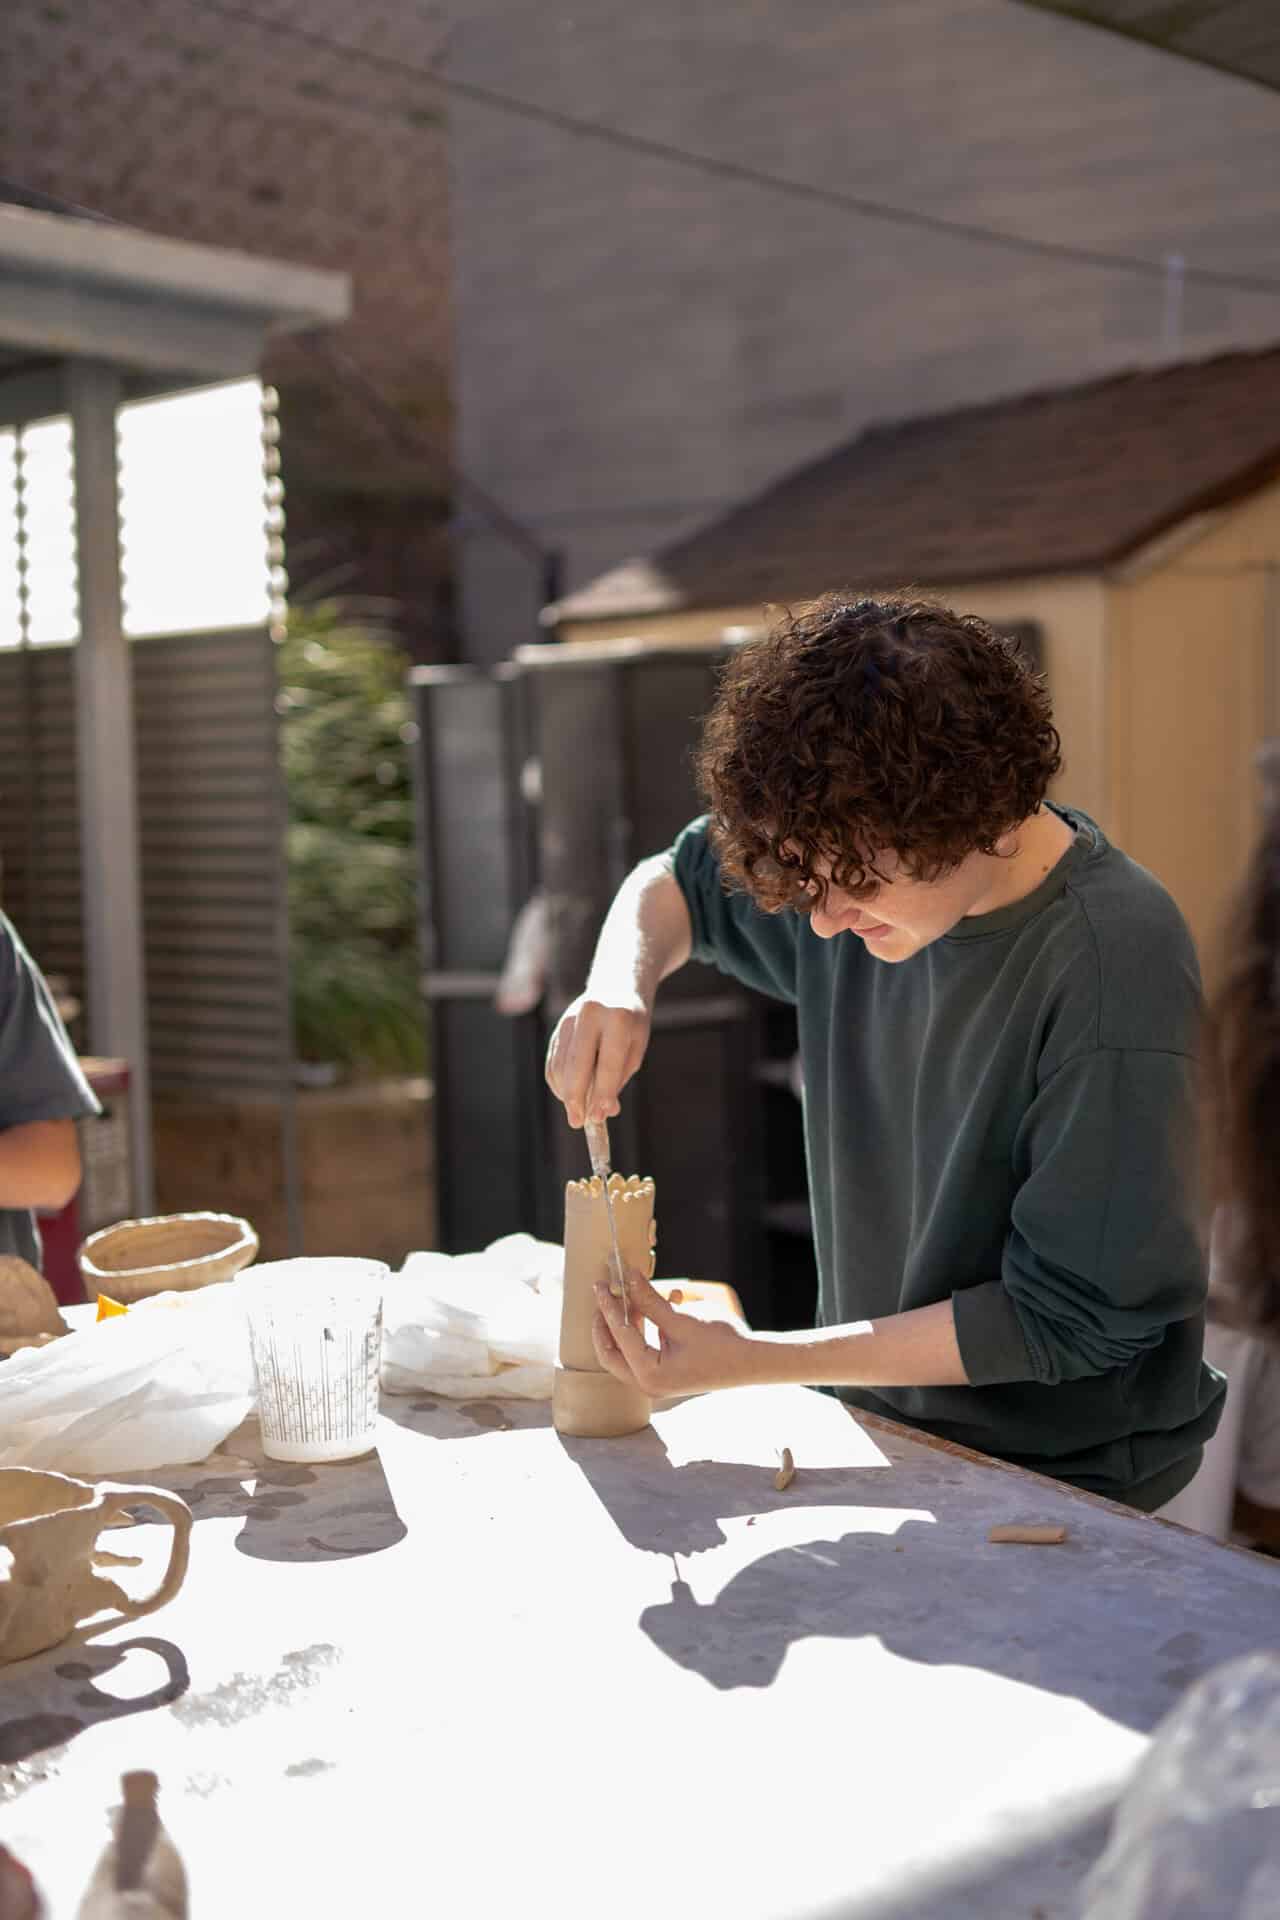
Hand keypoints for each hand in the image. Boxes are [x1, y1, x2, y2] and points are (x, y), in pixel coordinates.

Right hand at [544, 991, 651, 1126]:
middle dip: (575, 1098)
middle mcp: (589, 1015)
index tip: (598, 1117)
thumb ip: (619, 1076)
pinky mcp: (558, 1027)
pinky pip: (553, 1061)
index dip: (602, 1093)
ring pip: (560, 1065)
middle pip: (576, 1064)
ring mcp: (569, 1019)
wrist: (615, 985)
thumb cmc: (631, 1022)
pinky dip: (558, 1082)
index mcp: (617, 1018)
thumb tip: (603, 1110)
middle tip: (578, 1122)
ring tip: (576, 1110)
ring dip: (565, 1092)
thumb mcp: (636, 1046)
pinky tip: (567, 1095)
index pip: (607, 1063)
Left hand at [592, 1270, 761, 1397]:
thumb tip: (628, 1277)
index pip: (619, 1336)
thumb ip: (650, 1301)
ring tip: (630, 1294)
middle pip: (613, 1351)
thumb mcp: (681, 1321)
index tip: (599, 1284)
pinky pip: (649, 1347)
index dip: (609, 1306)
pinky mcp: (669, 1371)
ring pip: (629, 1349)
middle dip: (607, 1322)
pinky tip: (670, 1299)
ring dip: (630, 1321)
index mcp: (648, 1376)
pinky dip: (652, 1326)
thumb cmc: (721, 1344)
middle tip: (604, 1296)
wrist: (754, 1362)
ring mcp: (658, 1380)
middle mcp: (648, 1384)